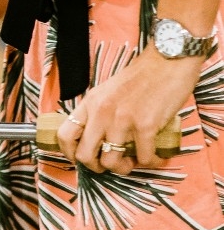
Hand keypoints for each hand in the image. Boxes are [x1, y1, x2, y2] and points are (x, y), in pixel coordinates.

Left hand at [55, 47, 202, 173]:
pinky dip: (151, 163)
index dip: (69, 153)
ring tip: (134, 161)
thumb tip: (96, 137)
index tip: (83, 160)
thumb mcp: (107, 91)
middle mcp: (101, 112)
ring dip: (124, 168)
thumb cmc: (140, 77)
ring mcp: (122, 119)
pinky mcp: (146, 125)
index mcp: (90, 103)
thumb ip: (98, 111)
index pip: (64, 135)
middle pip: (84, 155)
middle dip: (97, 167)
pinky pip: (144, 158)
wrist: (167, 61)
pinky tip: (156, 157)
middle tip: (111, 164)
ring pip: (111, 162)